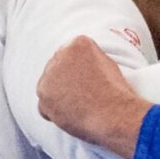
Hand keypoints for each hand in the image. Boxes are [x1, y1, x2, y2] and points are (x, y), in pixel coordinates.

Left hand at [37, 36, 148, 157]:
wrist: (113, 114)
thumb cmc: (116, 93)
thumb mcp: (107, 64)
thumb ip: (87, 60)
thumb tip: (78, 67)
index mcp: (78, 43)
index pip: (70, 56)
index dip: (77, 72)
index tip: (87, 82)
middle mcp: (59, 55)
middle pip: (56, 69)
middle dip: (64, 82)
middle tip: (81, 96)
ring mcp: (49, 76)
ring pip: (47, 87)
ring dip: (58, 97)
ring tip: (78, 106)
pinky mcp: (44, 97)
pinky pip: (44, 106)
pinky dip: (54, 113)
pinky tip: (71, 115)